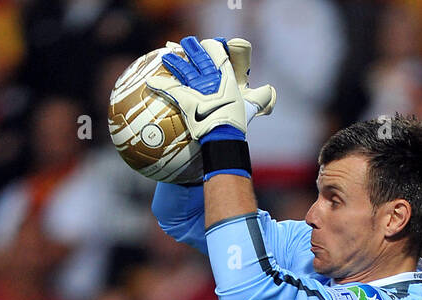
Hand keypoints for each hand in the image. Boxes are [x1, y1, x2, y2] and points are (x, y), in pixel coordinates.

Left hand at [149, 36, 273, 141]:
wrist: (223, 134)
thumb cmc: (237, 123)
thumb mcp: (251, 108)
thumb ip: (260, 99)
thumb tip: (271, 92)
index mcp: (227, 79)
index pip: (219, 55)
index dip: (213, 47)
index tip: (208, 44)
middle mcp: (211, 79)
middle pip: (199, 57)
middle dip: (193, 48)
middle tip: (186, 43)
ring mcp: (197, 87)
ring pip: (183, 68)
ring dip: (175, 61)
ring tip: (168, 56)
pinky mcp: (185, 98)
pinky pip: (169, 88)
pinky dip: (159, 84)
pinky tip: (150, 80)